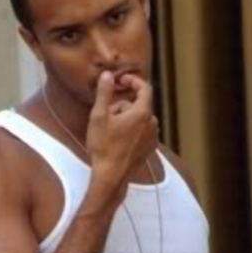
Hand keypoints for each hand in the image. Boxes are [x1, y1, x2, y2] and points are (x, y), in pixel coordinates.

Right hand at [86, 71, 158, 200]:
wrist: (111, 177)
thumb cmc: (104, 147)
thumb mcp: (99, 116)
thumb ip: (104, 92)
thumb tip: (107, 75)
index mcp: (142, 113)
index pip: (144, 88)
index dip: (132, 80)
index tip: (120, 81)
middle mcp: (152, 124)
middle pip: (138, 105)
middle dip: (122, 105)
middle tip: (105, 115)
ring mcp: (152, 138)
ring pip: (139, 119)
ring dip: (126, 119)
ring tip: (109, 131)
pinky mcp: (149, 149)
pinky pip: (141, 132)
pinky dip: (131, 131)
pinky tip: (117, 141)